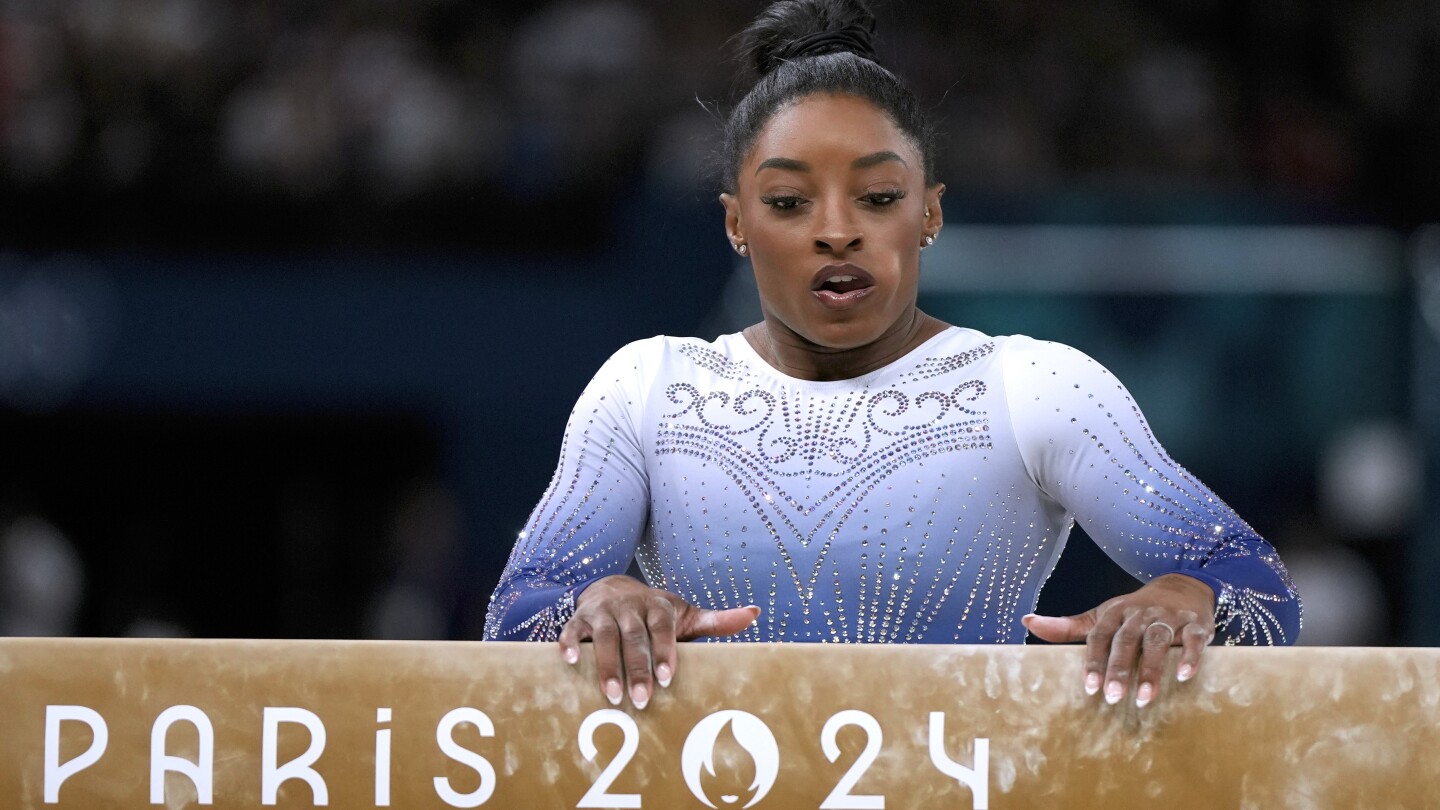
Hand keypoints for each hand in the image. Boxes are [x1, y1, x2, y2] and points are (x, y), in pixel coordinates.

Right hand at [558, 575, 758, 708]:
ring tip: (612, 695)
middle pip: (633, 637)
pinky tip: (568, 662)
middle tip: (641, 699)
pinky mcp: (580, 617)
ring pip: (603, 637)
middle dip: (637, 668)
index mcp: (657, 607)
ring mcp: (603, 611)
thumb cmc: (655, 613)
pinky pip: (571, 629)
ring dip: (606, 665)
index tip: (667, 677)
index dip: (664, 651)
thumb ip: (716, 621)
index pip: (662, 628)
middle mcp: (629, 607)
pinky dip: (568, 644)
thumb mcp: (685, 615)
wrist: (614, 587)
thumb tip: (753, 613)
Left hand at [1022, 573, 1215, 707]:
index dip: (1093, 662)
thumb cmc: (1134, 611)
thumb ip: (1067, 626)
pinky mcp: (1194, 623)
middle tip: (1114, 698)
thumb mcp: (1101, 615)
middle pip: (1126, 641)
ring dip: (1151, 670)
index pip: (1099, 637)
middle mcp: (1139, 613)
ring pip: (1157, 641)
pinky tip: (1183, 676)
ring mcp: (1167, 617)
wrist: (1181, 587)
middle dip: (1119, 669)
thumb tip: (1028, 622)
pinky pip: (1193, 639)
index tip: (1088, 688)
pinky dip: (1190, 656)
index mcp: (1114, 613)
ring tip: (1144, 698)